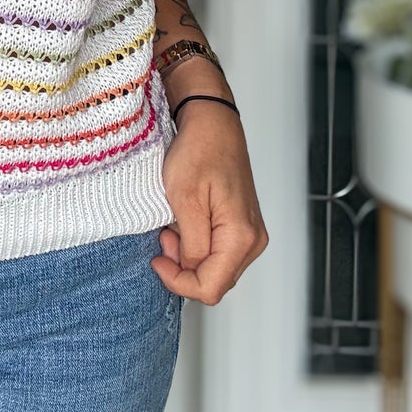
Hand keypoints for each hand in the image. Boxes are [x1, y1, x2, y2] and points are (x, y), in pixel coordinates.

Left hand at [152, 100, 267, 304]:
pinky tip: (185, 223)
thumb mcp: (184, 201)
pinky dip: (196, 246)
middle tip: (165, 237)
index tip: (158, 259)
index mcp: (241, 236)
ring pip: (216, 269)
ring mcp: (250, 234)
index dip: (178, 281)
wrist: (212, 123)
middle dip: (183, 268)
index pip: (210, 288)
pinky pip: (218, 252)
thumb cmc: (199, 151)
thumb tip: (191, 271)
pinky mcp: (242, 226)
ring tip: (173, 226)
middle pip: (215, 282)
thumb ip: (191, 246)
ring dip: (188, 257)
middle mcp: (253, 240)